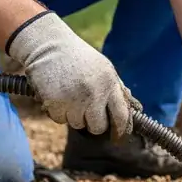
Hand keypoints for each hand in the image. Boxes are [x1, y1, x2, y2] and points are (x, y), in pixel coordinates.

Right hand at [6, 11, 140, 139]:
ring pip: (77, 124)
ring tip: (69, 95)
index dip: (121, 130)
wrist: (48, 44)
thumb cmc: (79, 58)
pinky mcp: (55, 102)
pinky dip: (58, 112)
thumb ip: (116, 89)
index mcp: (109, 83)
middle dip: (93, 123)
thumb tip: (133, 111)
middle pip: (98, 127)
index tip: (118, 137)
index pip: (122, 116)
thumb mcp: (104, 68)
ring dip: (73, 115)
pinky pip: (60, 119)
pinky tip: (57, 94)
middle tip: (86, 110)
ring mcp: (74, 99)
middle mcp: (94, 93)